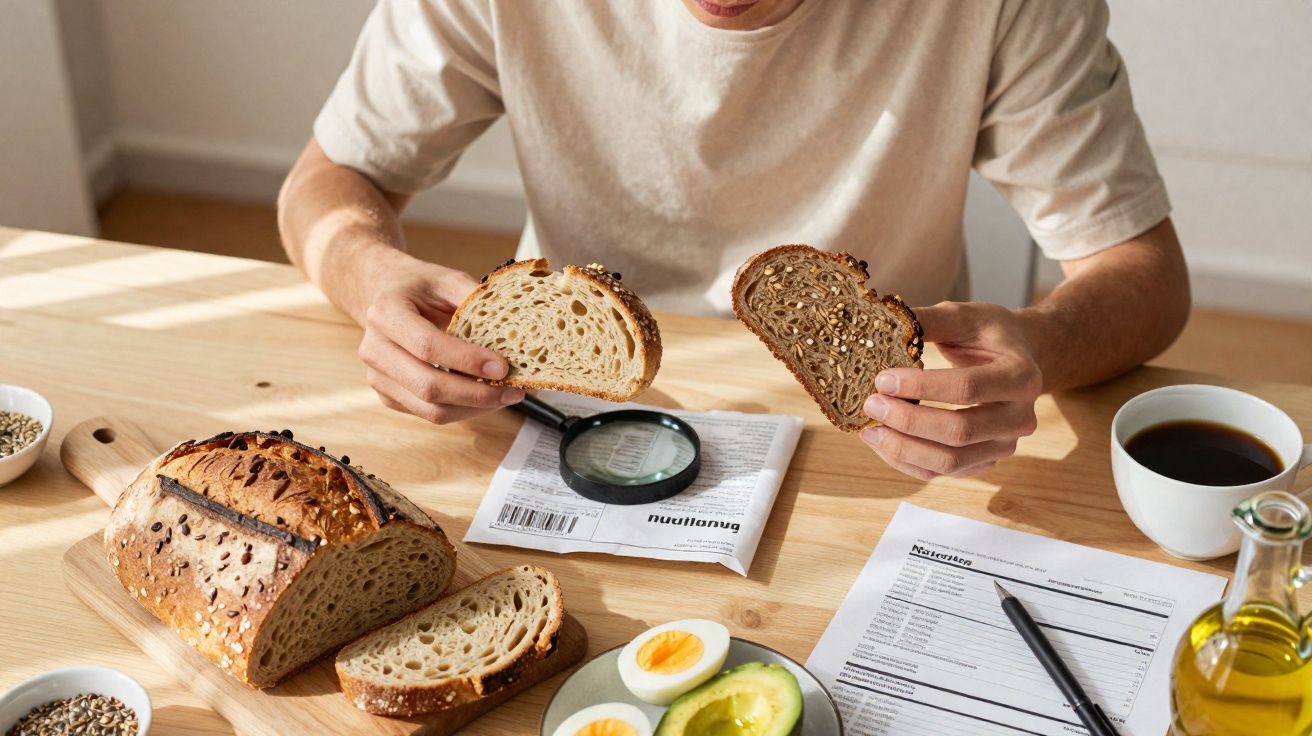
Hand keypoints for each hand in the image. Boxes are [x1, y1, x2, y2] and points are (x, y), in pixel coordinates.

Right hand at [356, 255, 523, 423]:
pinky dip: (462, 410)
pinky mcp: (387, 396)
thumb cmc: (418, 288)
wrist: (383, 295)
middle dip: (476, 394)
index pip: (427, 346)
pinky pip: (429, 414)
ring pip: (430, 409)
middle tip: (513, 390)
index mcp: (386, 313)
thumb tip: (512, 327)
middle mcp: (374, 348)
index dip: (467, 360)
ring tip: (505, 396)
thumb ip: (474, 298)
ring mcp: (377, 377)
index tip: (502, 367)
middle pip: (428, 386)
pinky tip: (484, 397)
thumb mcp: (446, 279)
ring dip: (473, 408)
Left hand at [860, 302, 1041, 479]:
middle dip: (908, 422)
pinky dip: (906, 462)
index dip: (921, 387)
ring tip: (869, 429)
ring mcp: (1004, 446)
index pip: (967, 388)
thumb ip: (929, 321)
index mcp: (1021, 377)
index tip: (882, 379)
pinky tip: (881, 441)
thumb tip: (884, 324)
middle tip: (871, 405)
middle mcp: (1020, 418)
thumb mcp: (964, 316)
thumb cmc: (988, 335)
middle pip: (959, 433)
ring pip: (949, 462)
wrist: (1019, 359)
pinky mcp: (984, 462)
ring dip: (902, 448)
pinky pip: (941, 473)